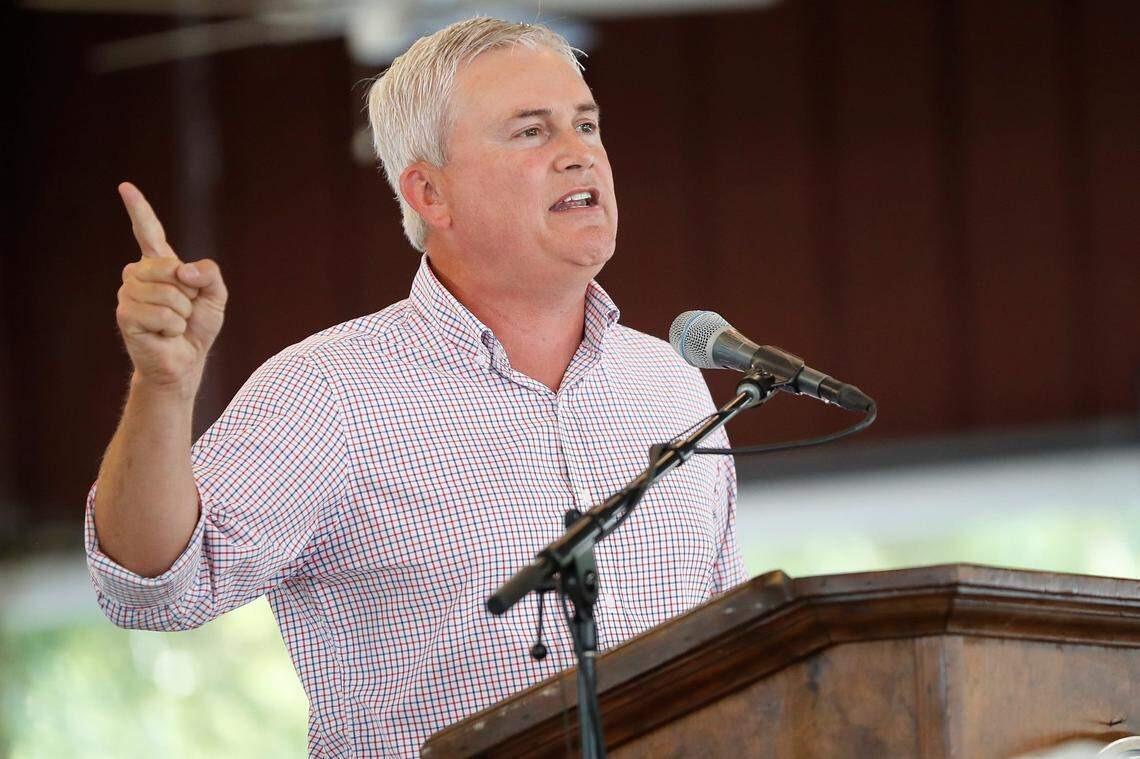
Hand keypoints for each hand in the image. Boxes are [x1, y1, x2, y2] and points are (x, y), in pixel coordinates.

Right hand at [115, 182, 227, 394]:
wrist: (186, 360)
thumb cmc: (198, 326)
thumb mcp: (216, 295)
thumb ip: (210, 274)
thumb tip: (182, 271)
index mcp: (160, 264)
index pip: (148, 231)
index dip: (138, 209)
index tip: (125, 187)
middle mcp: (139, 274)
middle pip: (172, 269)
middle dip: (188, 293)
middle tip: (183, 310)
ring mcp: (128, 293)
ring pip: (168, 294)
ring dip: (181, 314)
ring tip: (173, 324)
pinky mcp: (125, 315)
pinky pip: (162, 314)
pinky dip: (172, 327)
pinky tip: (164, 334)